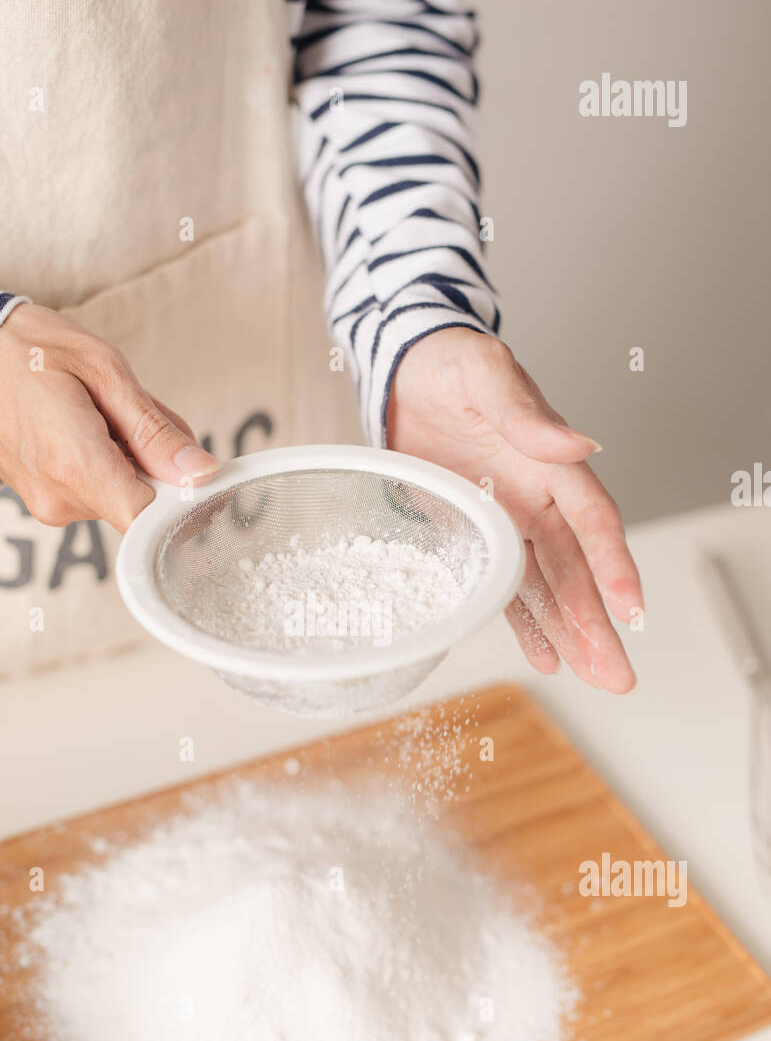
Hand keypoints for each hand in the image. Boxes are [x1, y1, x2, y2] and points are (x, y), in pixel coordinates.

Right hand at [0, 304, 219, 531]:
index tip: (191, 465)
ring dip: (132, 458)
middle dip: (156, 461)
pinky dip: (109, 463)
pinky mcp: (51, 505)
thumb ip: (155, 431)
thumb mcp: (104, 372)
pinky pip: (102, 492)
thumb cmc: (28, 352)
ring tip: (98, 413)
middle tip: (127, 413)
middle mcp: (64, 500)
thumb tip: (200, 471)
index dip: (183, 495)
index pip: (153, 519)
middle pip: (145, 501)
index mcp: (78, 466)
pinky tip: (86, 428)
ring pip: (126, 495)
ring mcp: (54, 507)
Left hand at [387, 329, 641, 692]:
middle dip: (598, 624)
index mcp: (550, 463)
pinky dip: (527, 623)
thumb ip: (526, 412)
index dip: (613, 565)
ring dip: (571, 634)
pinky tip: (546, 654)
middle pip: (578, 570)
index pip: (592, 521)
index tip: (630, 606)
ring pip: (549, 588)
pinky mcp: (477, 536)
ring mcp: (509, 522)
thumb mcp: (486, 374)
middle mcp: (537, 499)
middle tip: (618, 673)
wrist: (408, 371)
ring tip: (597, 676)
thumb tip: (579, 443)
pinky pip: (507, 588)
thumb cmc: (453, 364)